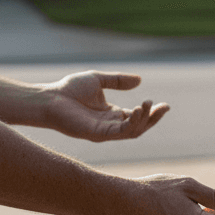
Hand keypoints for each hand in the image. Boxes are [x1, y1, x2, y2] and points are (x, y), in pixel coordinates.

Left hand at [46, 71, 169, 141]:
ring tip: (148, 105)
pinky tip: (136, 110)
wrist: (49, 98)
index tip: (165, 105)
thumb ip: (118, 81)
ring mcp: (105, 132)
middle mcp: (110, 125)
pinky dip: (131, 123)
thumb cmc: (69, 90)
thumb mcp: (99, 80)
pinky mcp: (98, 135)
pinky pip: (120, 132)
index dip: (151, 112)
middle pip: (139, 126)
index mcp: (111, 114)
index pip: (137, 116)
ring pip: (132, 131)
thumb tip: (140, 80)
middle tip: (164, 107)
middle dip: (153, 118)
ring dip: (144, 120)